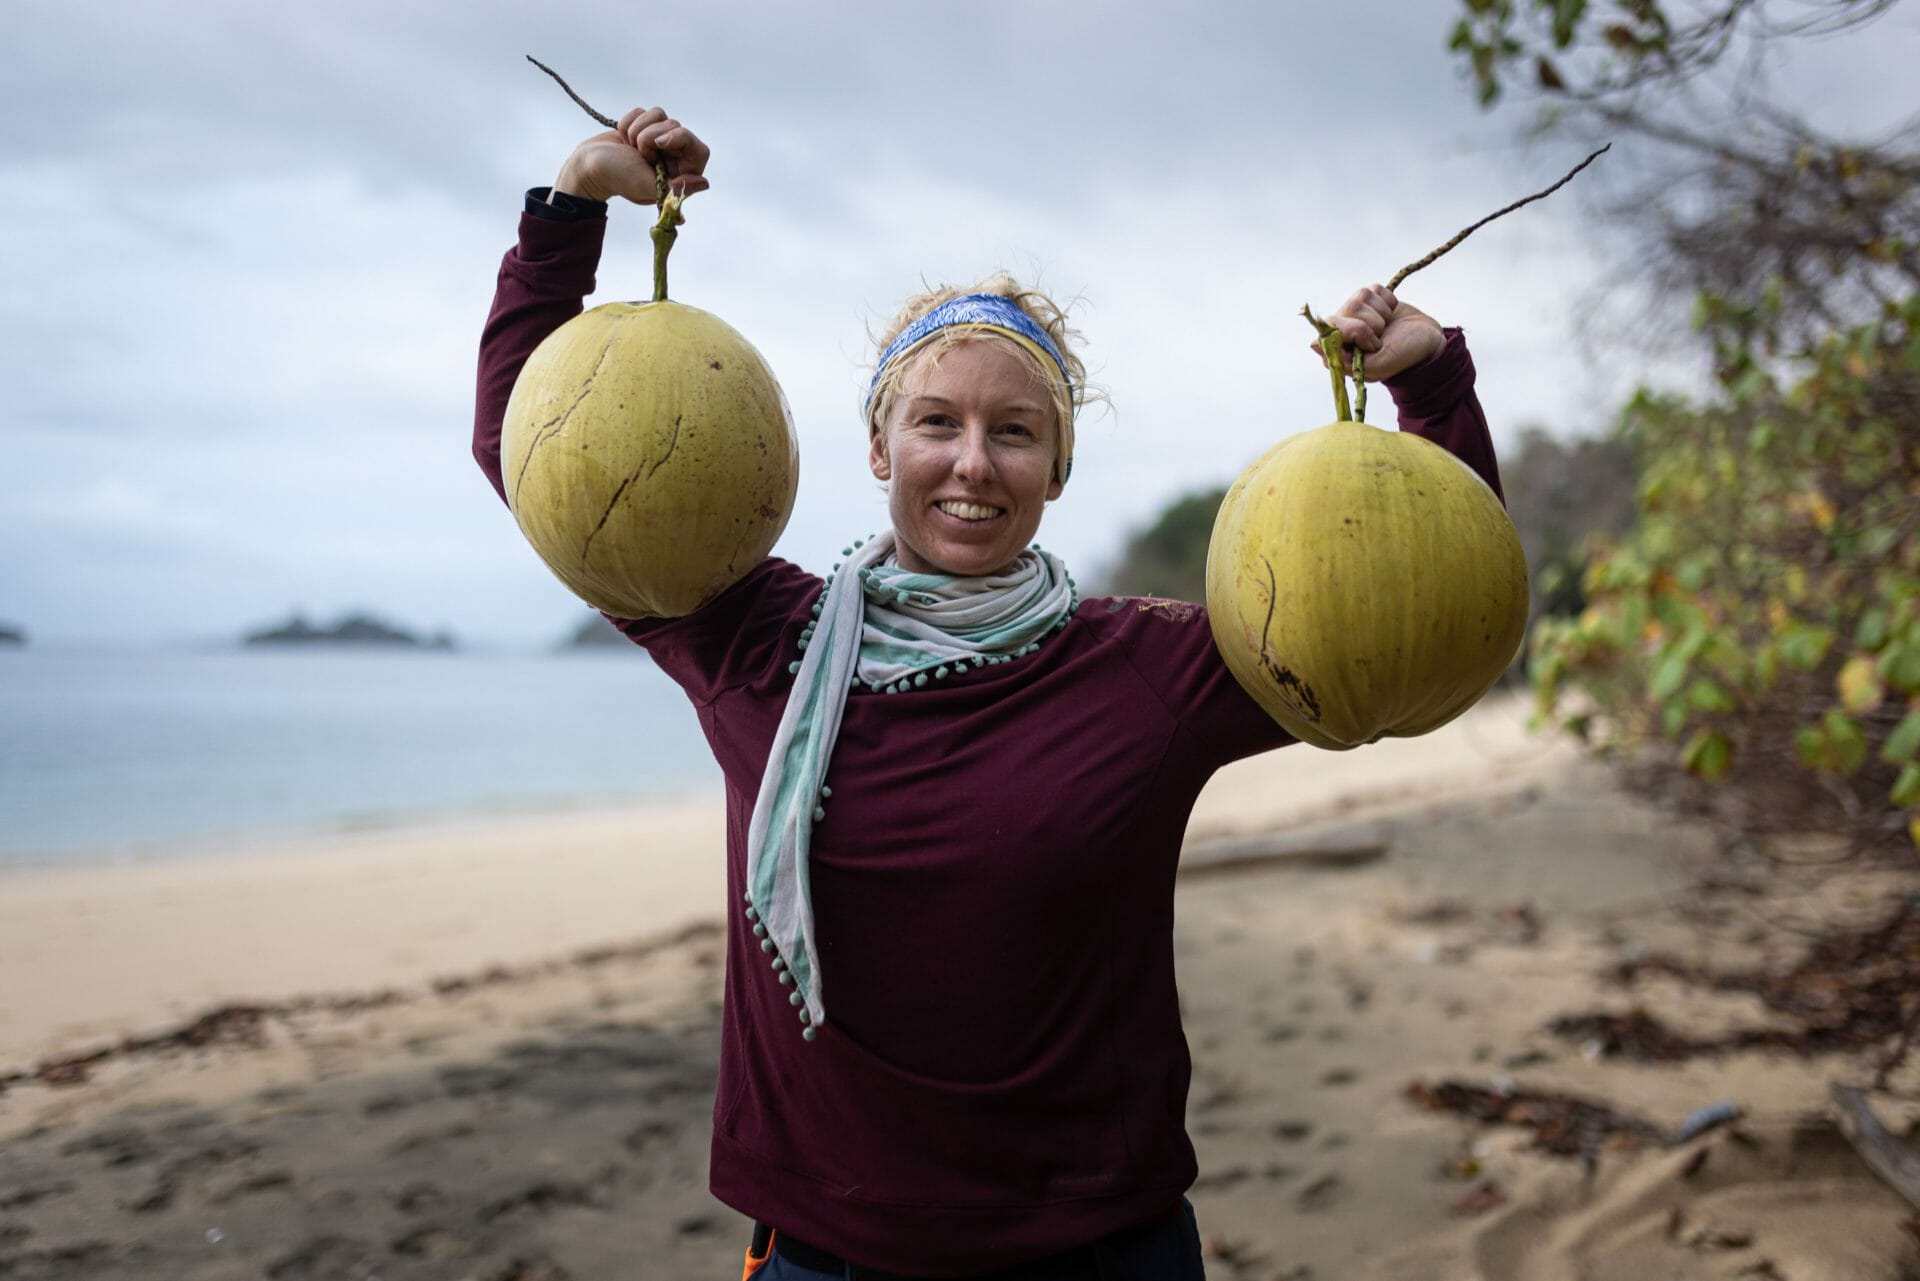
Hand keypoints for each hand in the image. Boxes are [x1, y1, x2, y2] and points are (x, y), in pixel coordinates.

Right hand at [552, 106, 710, 207]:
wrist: (588, 166)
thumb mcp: (648, 186)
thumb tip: (704, 183)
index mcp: (680, 175)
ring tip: (629, 148)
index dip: (681, 139)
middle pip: (677, 127)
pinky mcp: (642, 126)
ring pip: (660, 115)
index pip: (698, 149)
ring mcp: (657, 140)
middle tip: (639, 152)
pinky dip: (628, 122)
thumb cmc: (617, 178)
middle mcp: (672, 157)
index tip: (660, 143)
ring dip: (638, 129)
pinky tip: (623, 140)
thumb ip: (676, 187)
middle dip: (652, 135)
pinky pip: (643, 111)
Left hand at [1316, 284, 1443, 381]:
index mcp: (1339, 349)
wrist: (1427, 342)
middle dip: (1372, 324)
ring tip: (1387, 327)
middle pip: (1349, 309)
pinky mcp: (1371, 297)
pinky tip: (1391, 314)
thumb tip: (1313, 344)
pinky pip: (1375, 288)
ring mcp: (1356, 311)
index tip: (1372, 343)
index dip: (1355, 331)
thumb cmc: (1403, 357)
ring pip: (1361, 296)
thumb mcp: (1377, 367)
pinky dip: (1388, 301)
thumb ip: (1345, 360)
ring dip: (1381, 313)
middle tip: (1381, 339)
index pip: (1331, 328)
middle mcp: (1343, 329)